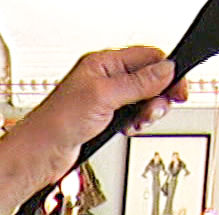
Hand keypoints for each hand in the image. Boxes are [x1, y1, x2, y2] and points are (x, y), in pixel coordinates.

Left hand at [5, 47, 180, 183]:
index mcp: (102, 63)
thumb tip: (166, 70)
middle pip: (148, 78)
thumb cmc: (57, 122)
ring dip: (147, 111)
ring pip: (142, 99)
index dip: (166, 72)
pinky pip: (132, 115)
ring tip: (138, 121)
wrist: (40, 154)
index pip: (146, 57)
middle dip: (157, 95)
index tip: (178, 90)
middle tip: (154, 110)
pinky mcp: (104, 118)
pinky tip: (128, 128)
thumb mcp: (104, 96)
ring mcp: (105, 99)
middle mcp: (104, 78)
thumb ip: (138, 83)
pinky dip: (136, 122)